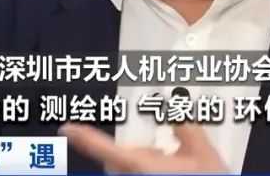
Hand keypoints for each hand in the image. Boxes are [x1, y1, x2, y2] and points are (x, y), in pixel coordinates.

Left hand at [58, 122, 230, 173]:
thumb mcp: (203, 152)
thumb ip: (185, 124)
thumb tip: (176, 100)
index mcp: (141, 165)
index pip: (104, 148)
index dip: (83, 137)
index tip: (67, 128)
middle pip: (120, 159)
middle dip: (132, 151)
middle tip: (158, 148)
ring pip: (130, 169)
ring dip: (142, 162)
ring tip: (176, 165)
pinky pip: (139, 175)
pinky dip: (149, 170)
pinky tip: (173, 171)